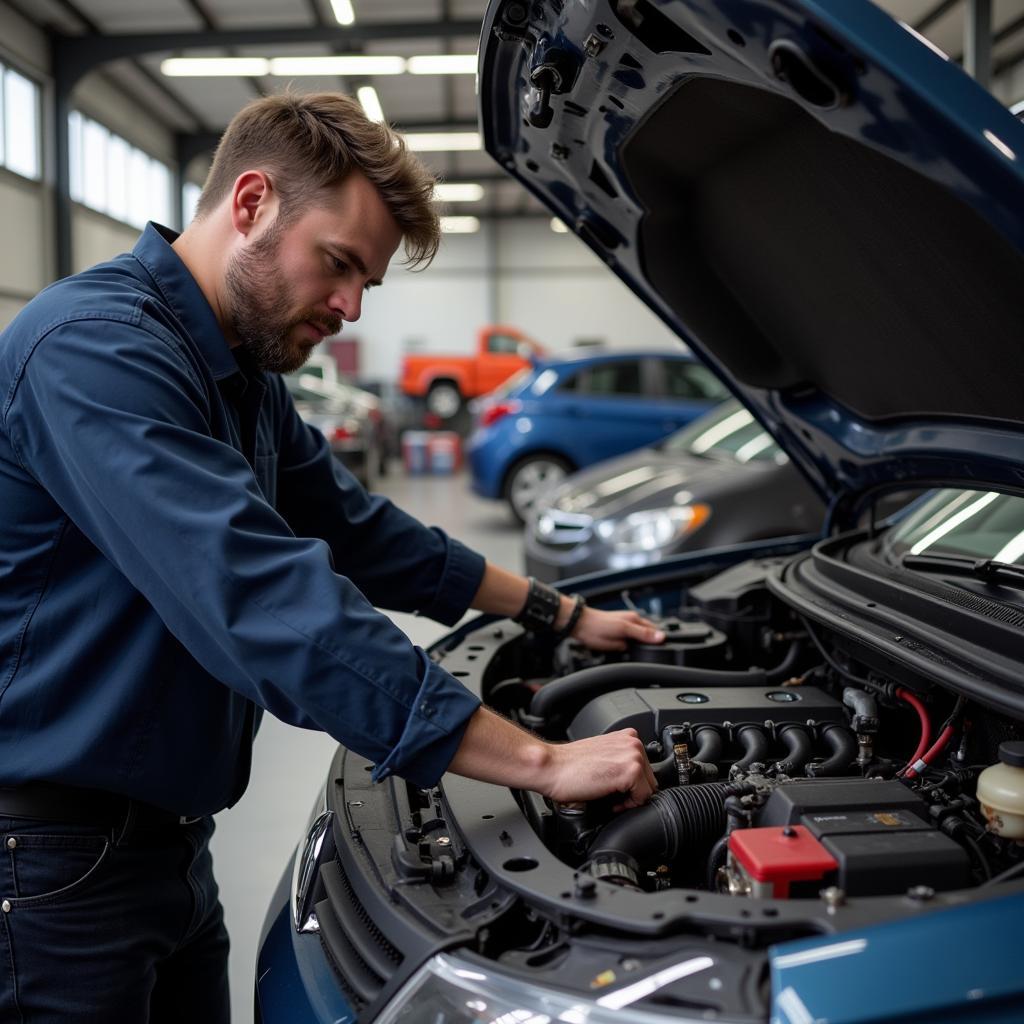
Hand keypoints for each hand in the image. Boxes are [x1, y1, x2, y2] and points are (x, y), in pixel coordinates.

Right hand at [540, 728, 656, 808]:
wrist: (552, 767)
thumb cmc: (568, 765)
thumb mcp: (601, 754)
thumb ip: (619, 760)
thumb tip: (630, 781)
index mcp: (626, 737)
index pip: (645, 768)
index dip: (632, 784)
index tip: (618, 790)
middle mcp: (633, 743)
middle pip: (649, 779)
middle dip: (633, 791)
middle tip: (613, 797)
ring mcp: (633, 756)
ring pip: (648, 789)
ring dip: (631, 798)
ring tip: (611, 799)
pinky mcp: (630, 772)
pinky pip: (643, 798)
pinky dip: (628, 805)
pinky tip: (610, 801)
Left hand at [570, 607, 664, 650]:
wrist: (580, 627)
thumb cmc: (598, 625)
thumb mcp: (624, 630)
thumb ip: (642, 634)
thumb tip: (661, 637)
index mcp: (636, 620)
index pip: (656, 631)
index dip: (661, 640)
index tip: (667, 650)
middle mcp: (632, 625)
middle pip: (648, 638)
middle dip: (652, 647)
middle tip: (655, 657)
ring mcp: (625, 633)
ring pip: (639, 645)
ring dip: (640, 651)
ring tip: (641, 657)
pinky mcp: (617, 641)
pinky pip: (629, 649)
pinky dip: (631, 653)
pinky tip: (629, 656)